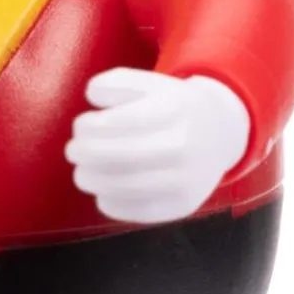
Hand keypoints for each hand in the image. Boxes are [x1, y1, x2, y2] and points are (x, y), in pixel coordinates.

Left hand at [65, 68, 251, 223]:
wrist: (219, 135)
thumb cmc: (172, 108)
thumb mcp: (150, 83)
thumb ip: (115, 82)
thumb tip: (92, 96)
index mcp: (174, 110)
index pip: (121, 122)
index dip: (89, 127)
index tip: (81, 126)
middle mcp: (183, 147)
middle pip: (116, 157)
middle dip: (83, 154)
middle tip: (74, 150)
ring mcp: (183, 181)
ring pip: (118, 187)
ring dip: (88, 178)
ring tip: (84, 170)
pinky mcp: (178, 207)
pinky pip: (129, 210)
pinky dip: (107, 199)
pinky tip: (107, 185)